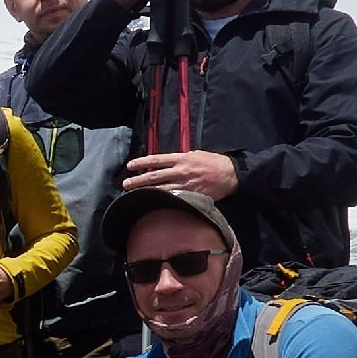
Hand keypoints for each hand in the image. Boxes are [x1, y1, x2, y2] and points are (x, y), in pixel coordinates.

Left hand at [123, 149, 239, 199]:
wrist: (230, 174)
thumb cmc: (213, 162)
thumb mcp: (195, 155)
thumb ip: (180, 159)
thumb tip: (166, 163)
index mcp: (181, 159)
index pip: (156, 160)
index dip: (142, 162)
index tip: (130, 166)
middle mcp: (180, 171)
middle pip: (154, 176)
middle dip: (138, 180)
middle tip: (125, 184)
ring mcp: (185, 185)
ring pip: (161, 189)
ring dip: (145, 191)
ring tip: (132, 194)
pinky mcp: (190, 195)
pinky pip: (173, 198)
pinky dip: (161, 200)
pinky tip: (152, 202)